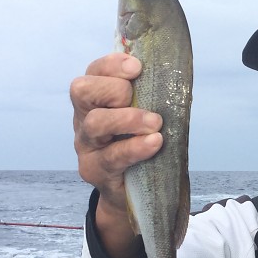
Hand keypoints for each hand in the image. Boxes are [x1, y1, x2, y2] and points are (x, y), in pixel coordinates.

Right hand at [70, 52, 162, 257]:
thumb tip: (175, 77)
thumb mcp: (142, 117)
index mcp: (95, 100)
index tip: (137, 67)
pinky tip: (154, 143)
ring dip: (128, 119)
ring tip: (155, 123)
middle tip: (135, 96)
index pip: (93, 72)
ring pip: (95, 123)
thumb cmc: (140, 145)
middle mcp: (84, 119)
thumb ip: (150, 98)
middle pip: (82, 91)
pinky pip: (111, 157)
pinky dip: (135, 147)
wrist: (131, 192)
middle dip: (112, 88)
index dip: (112, 65)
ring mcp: (86, 146)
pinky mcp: (94, 171)